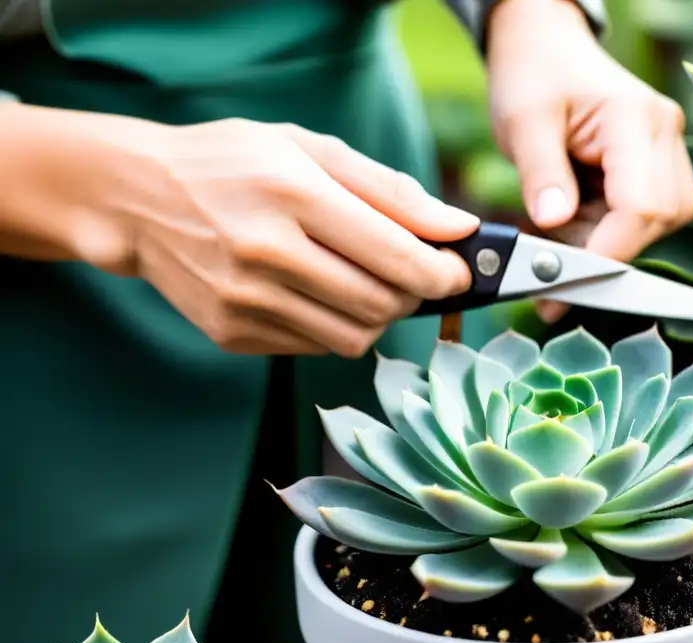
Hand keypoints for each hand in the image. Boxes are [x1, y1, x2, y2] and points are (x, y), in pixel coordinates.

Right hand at [8, 108, 476, 356]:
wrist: (138, 199)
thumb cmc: (234, 163)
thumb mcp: (310, 150)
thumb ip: (390, 191)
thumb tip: (457, 229)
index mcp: (292, 194)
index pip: (395, 256)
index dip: (443, 273)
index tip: (459, 271)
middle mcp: (265, 252)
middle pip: (381, 304)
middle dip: (416, 296)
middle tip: (415, 274)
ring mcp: (244, 300)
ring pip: (353, 337)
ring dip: (379, 316)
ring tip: (367, 281)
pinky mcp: (231, 333)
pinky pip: (315, 347)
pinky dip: (336, 325)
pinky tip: (319, 292)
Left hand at [486, 0, 692, 322]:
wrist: (545, 45)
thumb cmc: (532, 74)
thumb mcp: (522, 121)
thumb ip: (541, 174)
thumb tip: (554, 224)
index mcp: (634, 117)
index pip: (641, 205)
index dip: (609, 252)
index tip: (565, 282)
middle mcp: (664, 133)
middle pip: (660, 220)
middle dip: (608, 251)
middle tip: (552, 266)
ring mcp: (667, 150)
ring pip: (660, 225)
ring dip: (608, 243)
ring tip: (560, 234)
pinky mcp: (658, 166)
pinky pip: (646, 218)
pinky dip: (609, 233)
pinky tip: (574, 223)